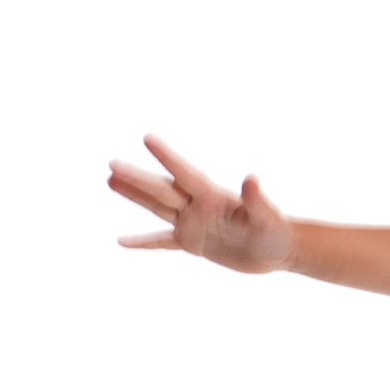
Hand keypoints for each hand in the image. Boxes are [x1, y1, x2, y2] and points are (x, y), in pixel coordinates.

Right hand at [109, 135, 297, 274]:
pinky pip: (162, 242)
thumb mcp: (268, 217)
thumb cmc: (276, 232)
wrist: (278, 251)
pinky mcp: (193, 243)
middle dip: (138, 178)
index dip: (167, 157)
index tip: (147, 138)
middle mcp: (198, 206)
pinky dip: (143, 242)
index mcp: (213, 197)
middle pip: (163, 190)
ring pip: (158, 207)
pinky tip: (122, 242)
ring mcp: (193, 223)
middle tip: (111, 163)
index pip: (185, 174)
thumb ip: (257, 199)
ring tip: (111, 180)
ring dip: (135, 196)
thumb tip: (252, 178)